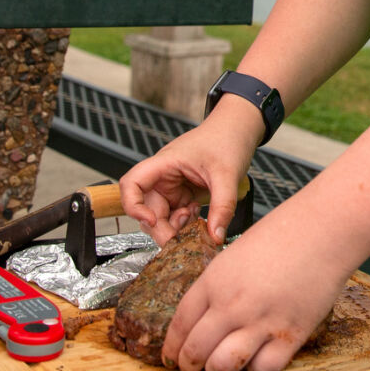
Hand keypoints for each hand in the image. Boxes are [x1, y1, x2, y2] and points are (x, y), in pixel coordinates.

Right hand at [119, 106, 262, 244]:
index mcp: (164, 164)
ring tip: (197, 223)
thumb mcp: (227, 174)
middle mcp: (163, 178)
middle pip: (148, 211)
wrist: (238, 130)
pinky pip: (177, 217)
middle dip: (162, 229)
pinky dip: (187, 225)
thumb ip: (222, 206)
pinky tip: (201, 220)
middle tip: (182, 240)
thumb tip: (215, 236)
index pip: (131, 184)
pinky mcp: (184, 195)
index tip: (151, 220)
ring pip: (162, 218)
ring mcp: (173, 188)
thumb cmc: (226, 139)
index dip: (133, 206)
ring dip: (176, 229)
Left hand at [162, 214, 351, 370]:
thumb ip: (218, 286)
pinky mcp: (290, 334)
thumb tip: (208, 316)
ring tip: (223, 366)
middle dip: (188, 365)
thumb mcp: (235, 255)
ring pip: (223, 367)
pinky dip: (258, 368)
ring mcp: (260, 322)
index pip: (180, 324)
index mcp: (214, 281)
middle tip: (192, 368)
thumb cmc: (284, 235)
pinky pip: (264, 369)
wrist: (323, 231)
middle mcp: (232, 304)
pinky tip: (260, 356)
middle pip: (195, 351)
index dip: (172, 346)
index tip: (171, 356)